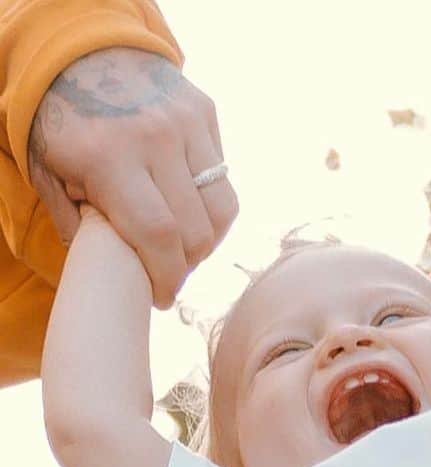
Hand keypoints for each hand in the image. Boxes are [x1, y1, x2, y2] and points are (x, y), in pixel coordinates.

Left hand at [28, 48, 237, 307]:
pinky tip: (190, 210)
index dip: (167, 277)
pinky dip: (211, 207)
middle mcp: (152, 137)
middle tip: (170, 272)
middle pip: (195, 231)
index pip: (158, 236)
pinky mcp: (203, 113)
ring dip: (207, 241)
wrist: (81, 49)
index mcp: (108, 157)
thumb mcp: (51, 172)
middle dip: (186, 265)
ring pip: (220, 210)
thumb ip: (77, 223)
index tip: (162, 296)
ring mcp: (183, 122)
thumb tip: (112, 268)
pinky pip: (223, 179)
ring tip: (185, 247)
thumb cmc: (63, 122)